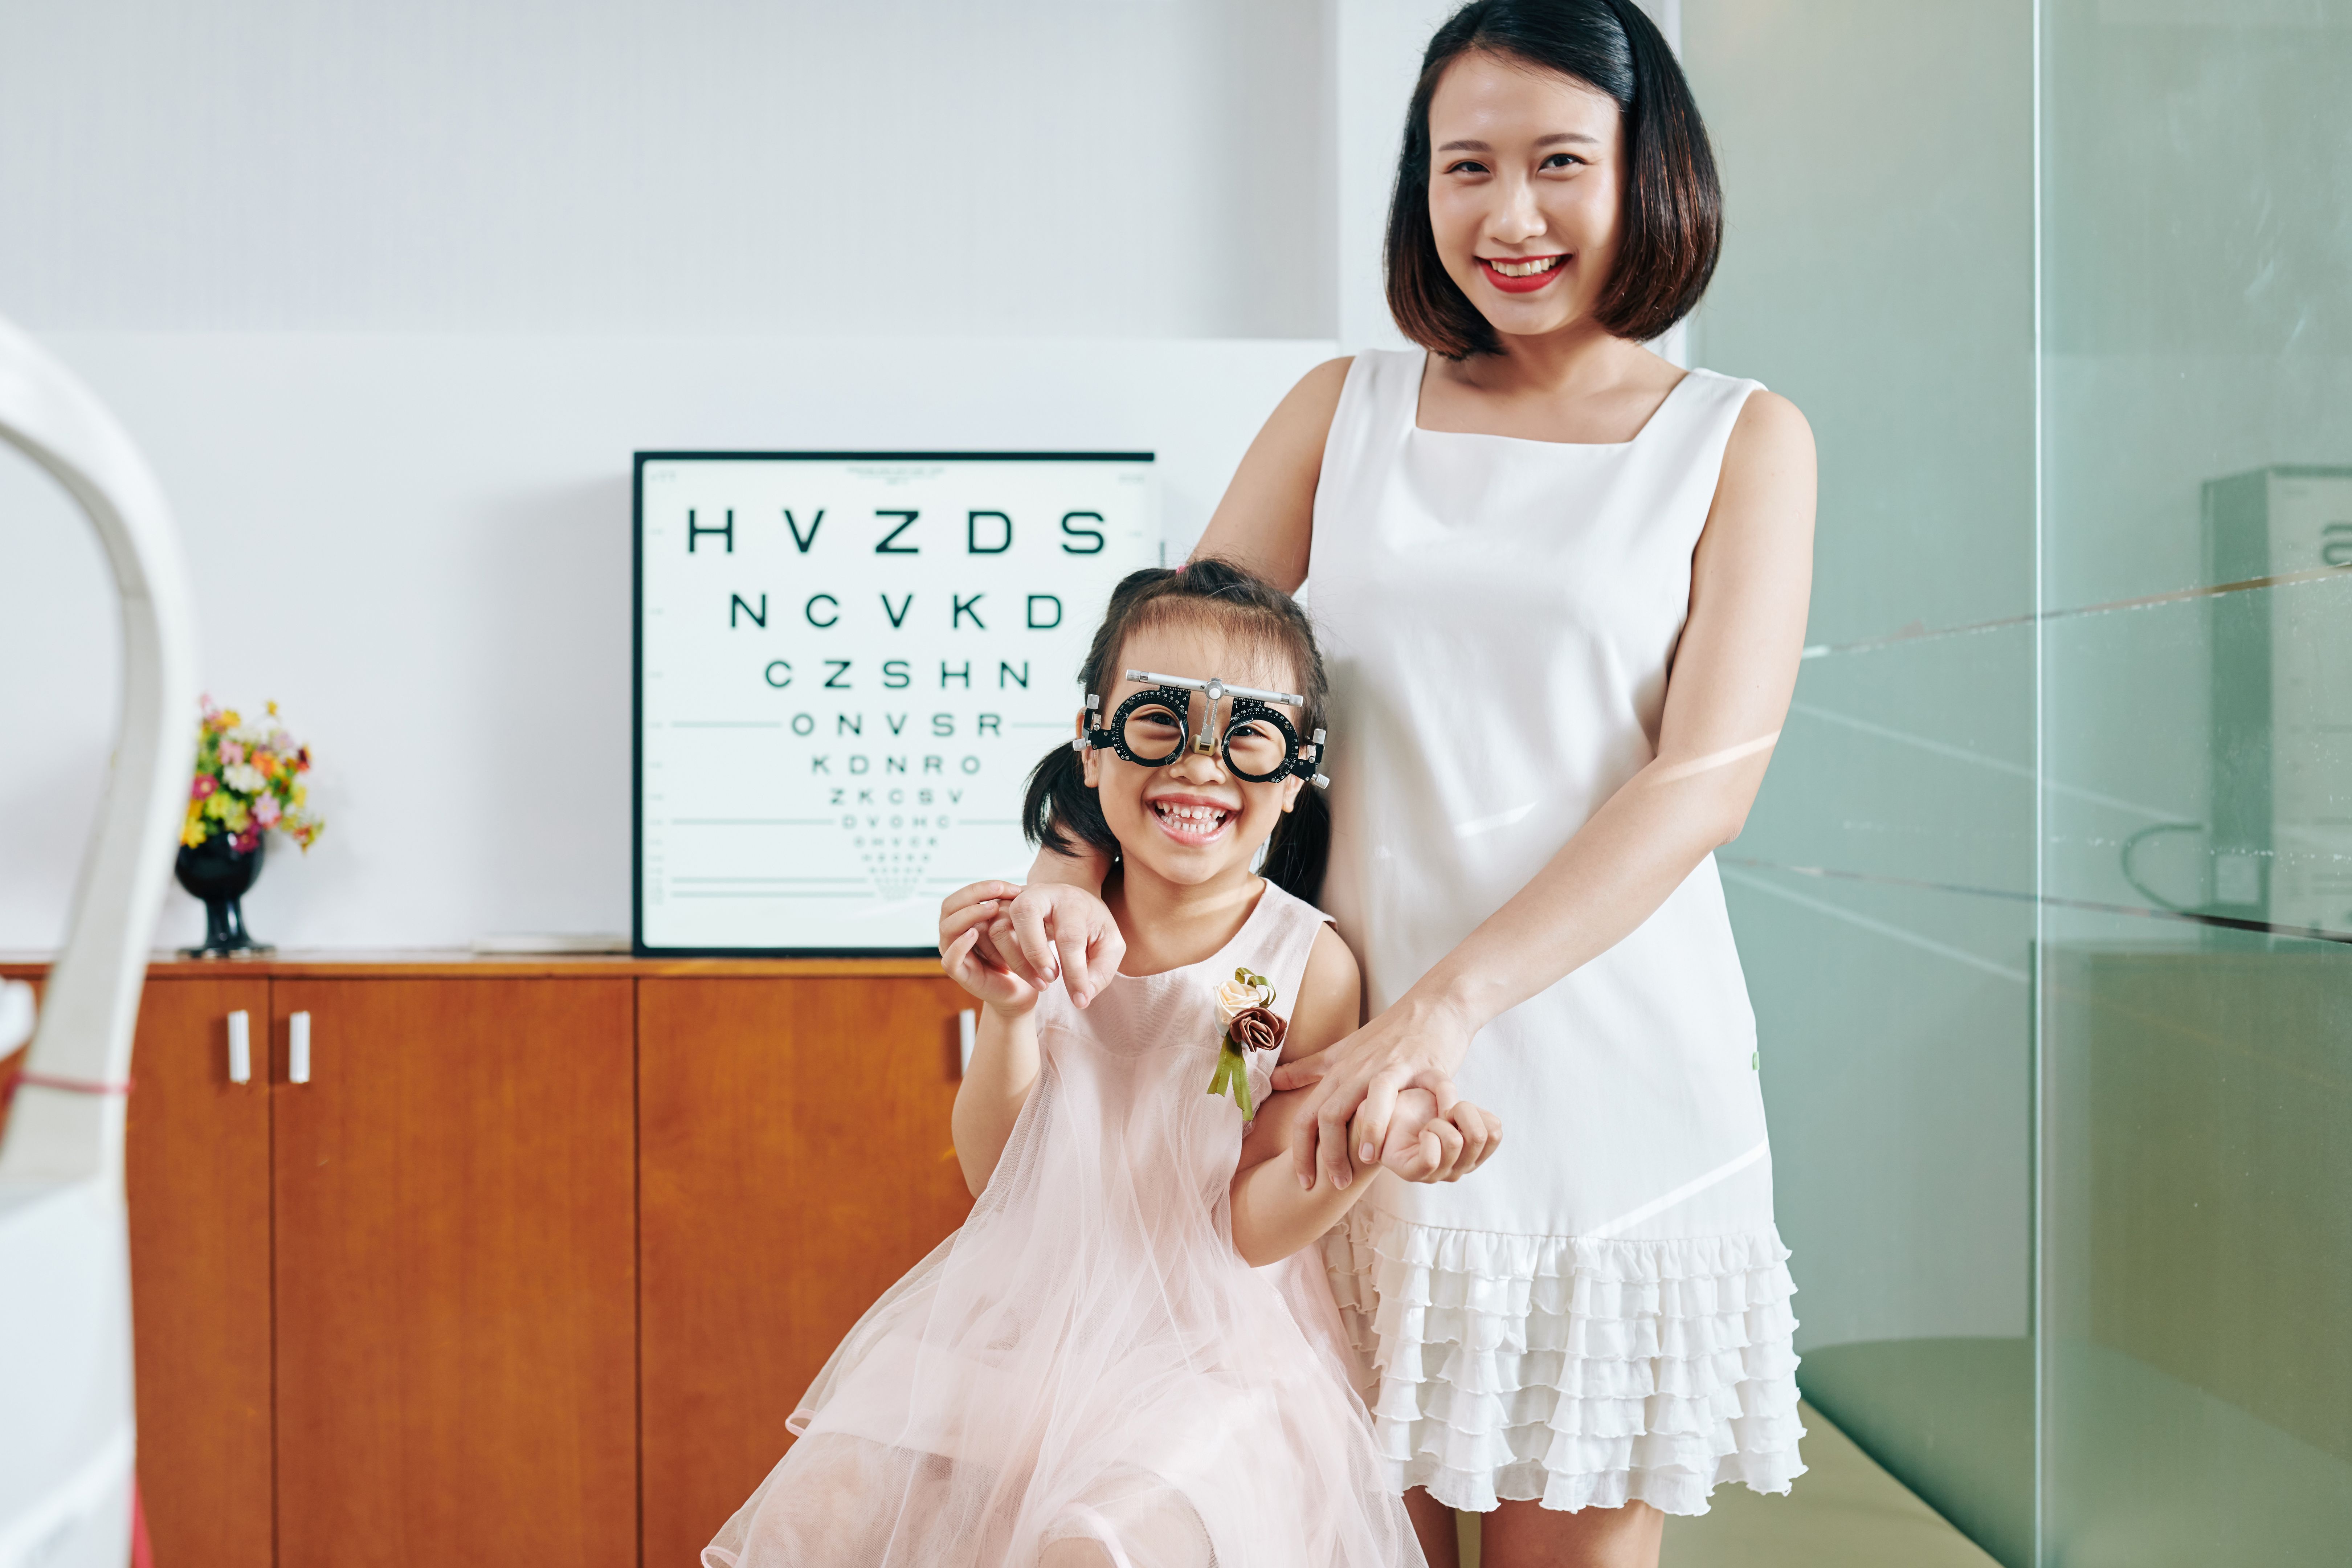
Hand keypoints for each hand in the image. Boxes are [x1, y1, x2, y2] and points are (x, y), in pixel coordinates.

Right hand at [938, 892, 1038, 1013]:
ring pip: (947, 928)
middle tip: (999, 891)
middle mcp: (953, 935)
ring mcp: (953, 954)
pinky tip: (975, 933)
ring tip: (992, 908)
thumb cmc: (1017, 954)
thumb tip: (1015, 886)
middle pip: (949, 906)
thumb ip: (1005, 908)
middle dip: (973, 894)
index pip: (961, 896)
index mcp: (963, 920)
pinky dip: (959, 944)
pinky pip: (950, 958)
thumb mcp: (1012, 925)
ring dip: (969, 914)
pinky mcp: (959, 974)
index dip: (982, 887)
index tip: (1011, 886)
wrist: (1022, 988)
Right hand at [972, 880, 1124, 1006]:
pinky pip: (986, 933)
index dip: (1074, 972)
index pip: (1070, 936)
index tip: (1080, 999)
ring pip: (1000, 926)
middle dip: (1035, 952)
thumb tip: (1082, 996)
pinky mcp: (998, 913)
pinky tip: (1019, 972)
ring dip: (1015, 960)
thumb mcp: (1108, 946)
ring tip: (1039, 982)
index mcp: (1071, 900)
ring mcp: (1014, 901)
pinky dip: (998, 957)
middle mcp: (1039, 893)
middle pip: (1025, 912)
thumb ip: (1100, 970)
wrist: (1069, 904)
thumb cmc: (1089, 927)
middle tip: (1050, 980)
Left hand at [1270, 995, 1478, 1191]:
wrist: (1434, 1005)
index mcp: (1340, 1073)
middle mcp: (1361, 1070)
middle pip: (1332, 1112)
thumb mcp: (1342, 1051)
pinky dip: (1435, 1112)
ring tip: (1368, 1162)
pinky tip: (1433, 1137)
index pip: (1307, 1116)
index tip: (1304, 1182)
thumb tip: (1274, 1081)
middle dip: (1330, 1154)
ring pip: (1374, 1099)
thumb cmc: (1387, 1034)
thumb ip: (1308, 1069)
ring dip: (1369, 1133)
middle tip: (1337, 1184)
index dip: (1301, 1153)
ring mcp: (1395, 1066)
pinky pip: (1431, 1090)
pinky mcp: (1428, 1064)